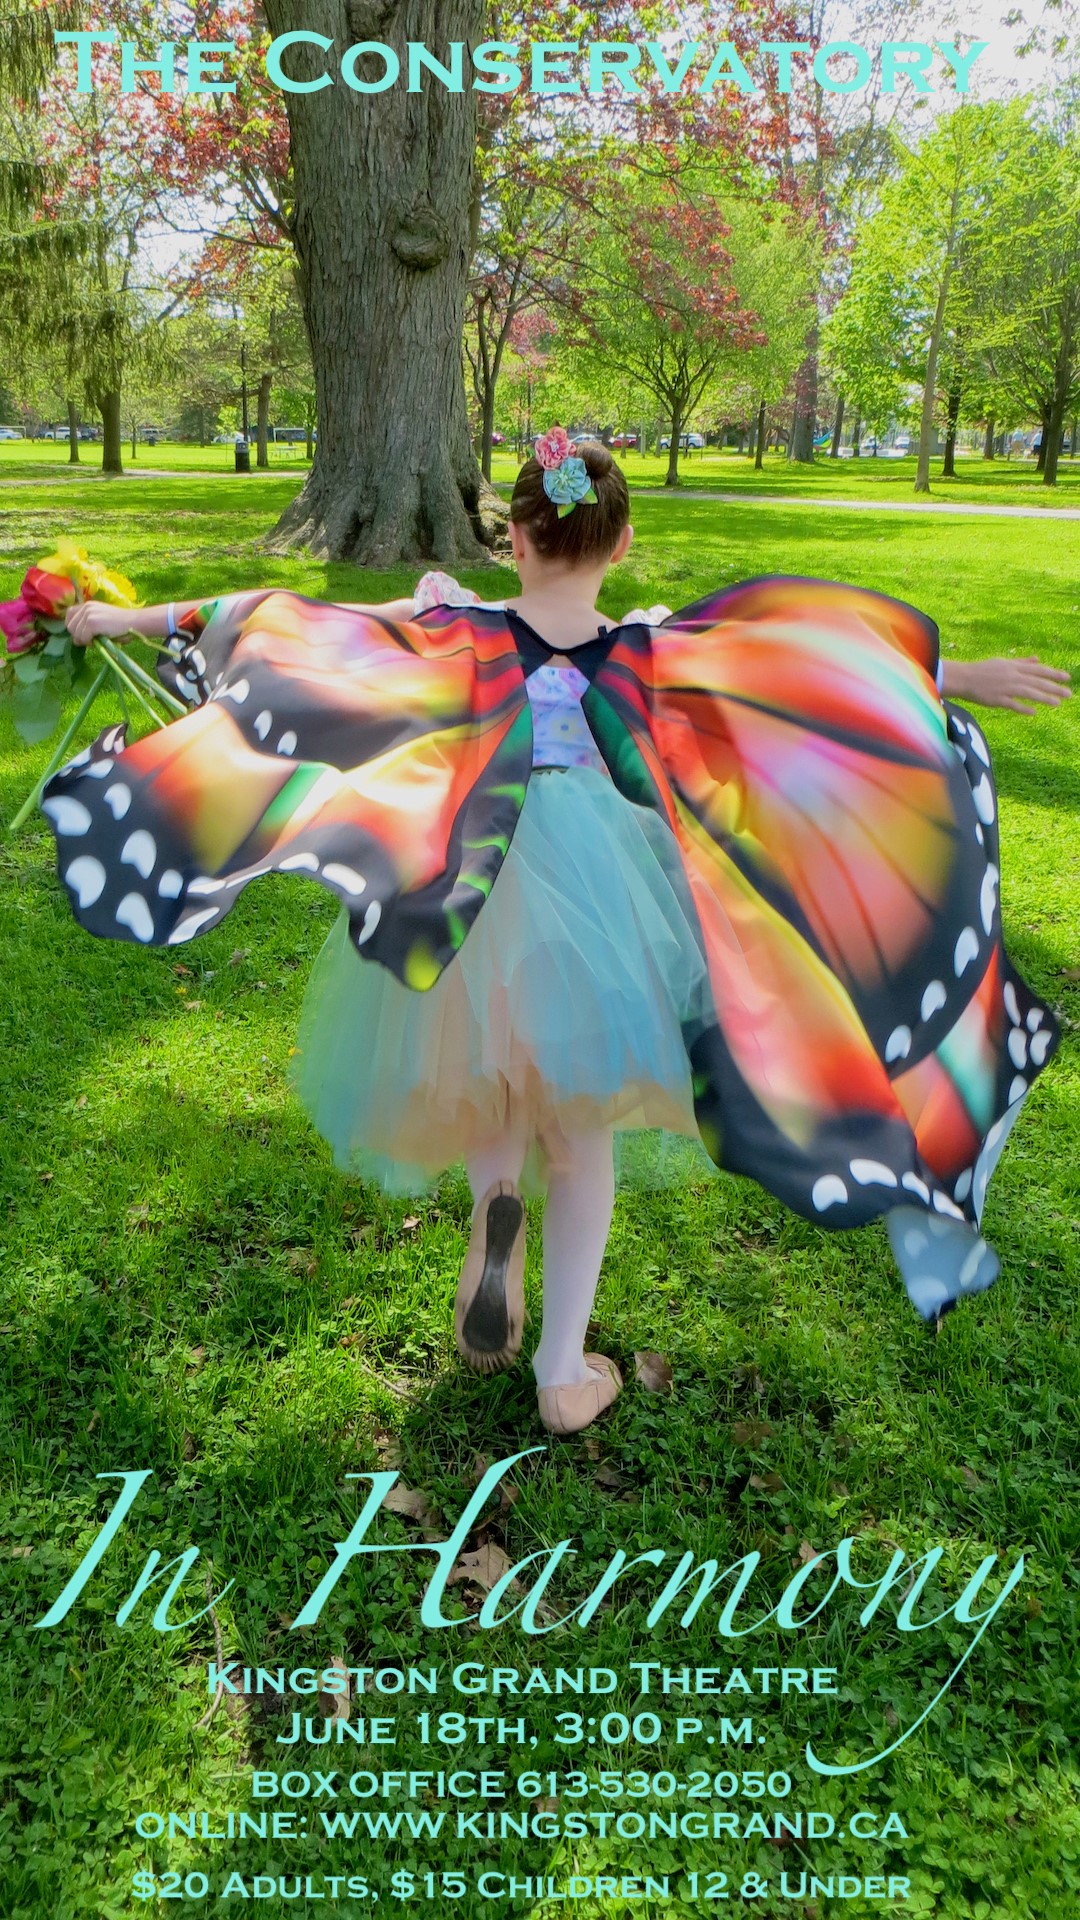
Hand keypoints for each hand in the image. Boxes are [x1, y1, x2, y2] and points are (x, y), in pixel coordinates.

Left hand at [65, 601, 139, 645]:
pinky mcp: (91, 623)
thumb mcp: (101, 621)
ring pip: (76, 633)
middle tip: (91, 640)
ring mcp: (88, 614)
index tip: (82, 634)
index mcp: (88, 605)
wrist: (134, 622)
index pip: (69, 614)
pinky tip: (99, 641)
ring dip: (84, 640)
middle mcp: (86, 607)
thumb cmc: (122, 625)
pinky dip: (89, 642)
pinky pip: (83, 638)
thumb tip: (76, 639)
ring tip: (97, 640)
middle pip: (70, 626)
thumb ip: (87, 625)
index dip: (73, 626)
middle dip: (78, 636)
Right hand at [945, 655, 1071, 713]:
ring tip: (1058, 703)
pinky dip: (1023, 708)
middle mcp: (1012, 676)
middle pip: (1037, 682)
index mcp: (1014, 667)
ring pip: (1028, 692)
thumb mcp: (1004, 663)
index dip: (1053, 674)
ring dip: (1044, 698)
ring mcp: (1005, 688)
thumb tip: (1037, 660)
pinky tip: (1034, 712)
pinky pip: (1012, 704)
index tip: (1067, 678)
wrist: (963, 678)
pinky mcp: (996, 699)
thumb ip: (1022, 662)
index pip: (1038, 670)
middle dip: (1054, 687)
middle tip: (1069, 693)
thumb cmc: (983, 670)